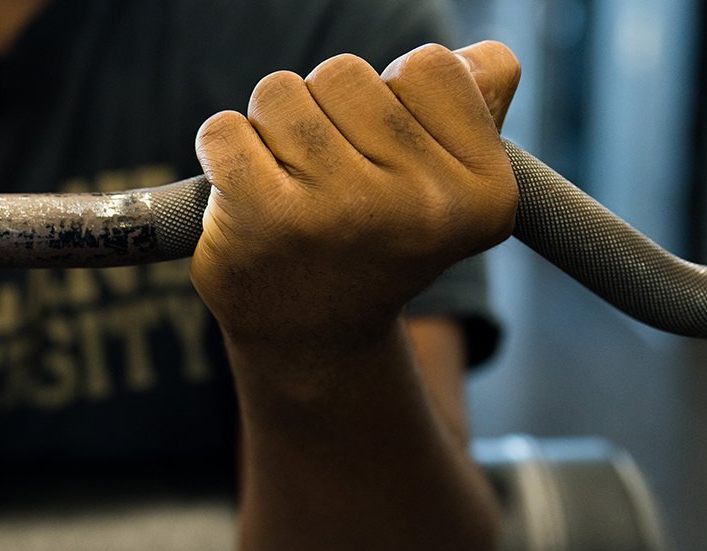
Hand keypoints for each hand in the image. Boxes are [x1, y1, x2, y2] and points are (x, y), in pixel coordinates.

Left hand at [190, 41, 520, 355]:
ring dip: (271, 129)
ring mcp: (340, 212)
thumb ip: (476, 106)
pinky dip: (223, 149)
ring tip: (289, 185)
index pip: (430, 66)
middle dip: (326, 110)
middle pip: (346, 73)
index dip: (396, 96)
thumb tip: (483, 58)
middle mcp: (420, 206)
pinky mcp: (263, 217)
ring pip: (280, 92)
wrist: (313, 338)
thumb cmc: (379, 239)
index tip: (388, 155)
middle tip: (329, 178)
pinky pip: (224, 128)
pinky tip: (243, 194)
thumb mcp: (452, 185)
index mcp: (483, 193)